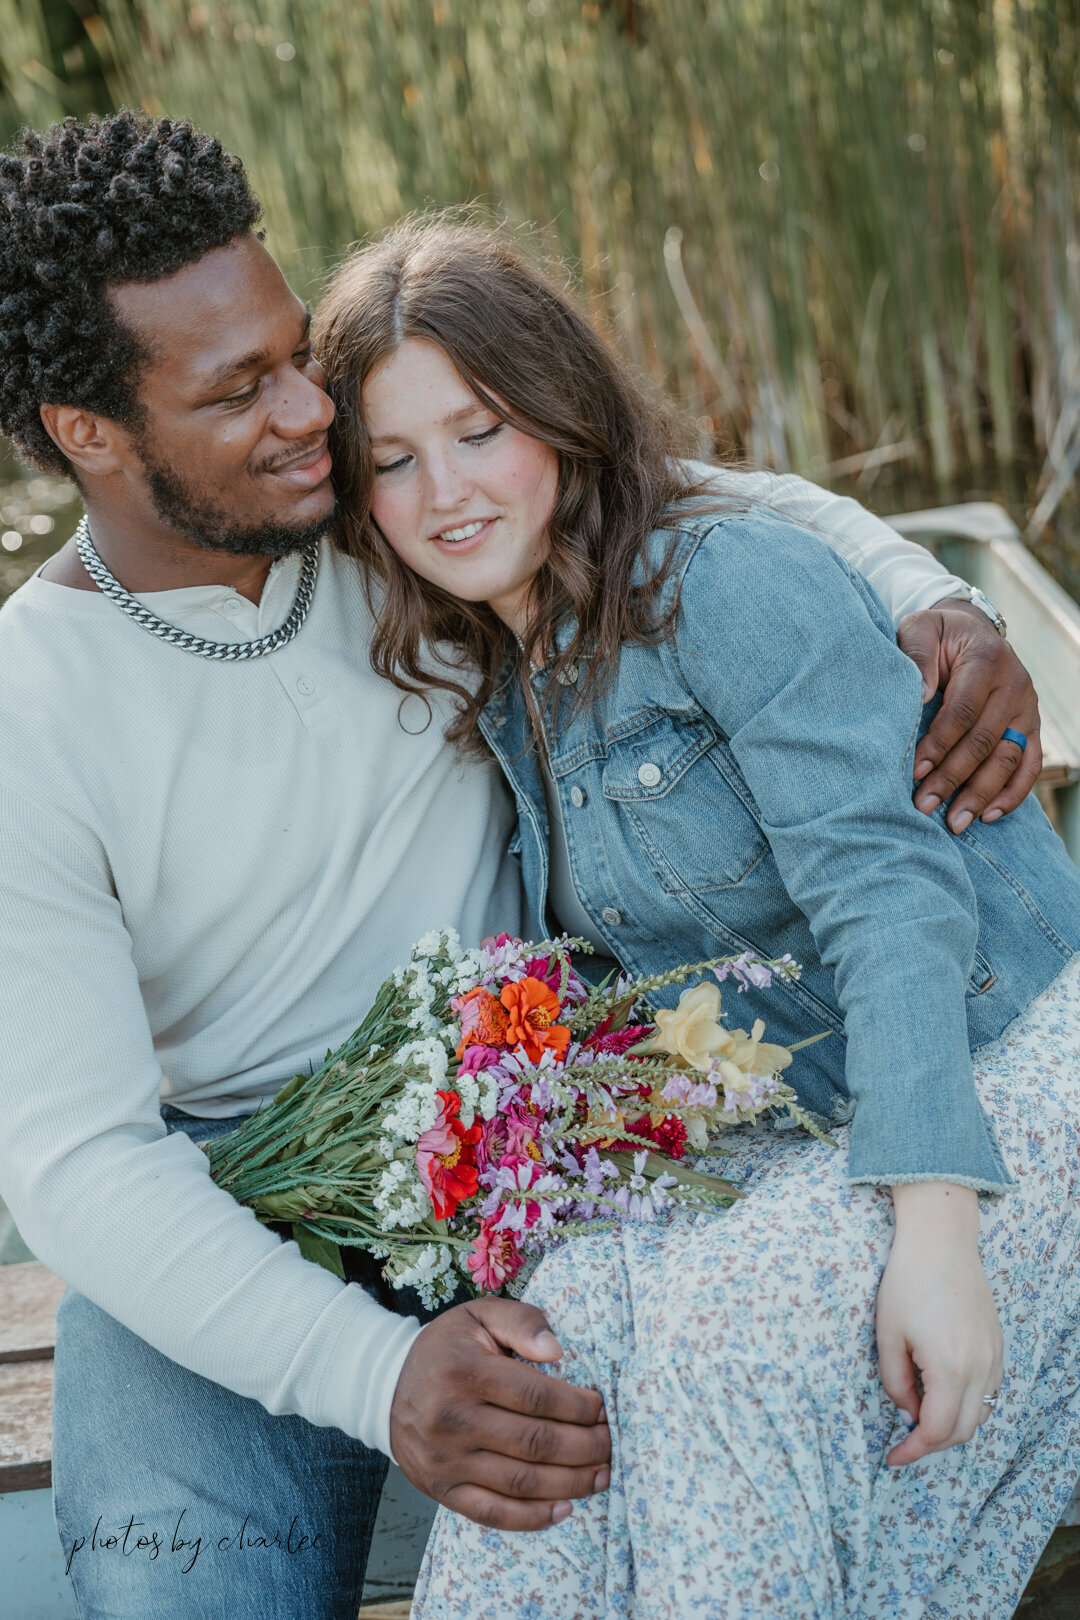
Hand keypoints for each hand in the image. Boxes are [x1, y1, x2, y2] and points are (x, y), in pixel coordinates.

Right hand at [389, 1296, 610, 1529]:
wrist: (386, 1387)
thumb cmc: (446, 1349)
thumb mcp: (478, 1316)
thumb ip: (522, 1322)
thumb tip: (558, 1351)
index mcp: (466, 1371)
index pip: (537, 1397)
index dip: (578, 1407)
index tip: (602, 1408)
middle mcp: (453, 1418)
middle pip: (535, 1443)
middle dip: (585, 1447)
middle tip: (611, 1444)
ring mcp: (446, 1460)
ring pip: (520, 1482)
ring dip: (570, 1484)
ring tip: (601, 1476)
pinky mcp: (442, 1490)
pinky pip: (493, 1513)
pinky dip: (532, 1517)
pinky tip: (564, 1509)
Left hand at [876, 1182, 1002, 1467]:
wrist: (940, 1240)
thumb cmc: (907, 1281)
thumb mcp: (887, 1335)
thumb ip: (895, 1382)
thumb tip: (908, 1411)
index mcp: (950, 1369)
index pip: (935, 1431)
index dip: (912, 1451)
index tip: (892, 1458)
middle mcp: (980, 1368)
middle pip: (962, 1431)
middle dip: (932, 1444)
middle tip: (903, 1442)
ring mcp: (993, 1356)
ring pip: (980, 1414)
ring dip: (952, 1425)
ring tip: (920, 1417)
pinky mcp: (997, 1344)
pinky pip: (989, 1391)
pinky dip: (968, 1404)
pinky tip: (943, 1393)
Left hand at [897, 599, 1041, 832]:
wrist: (970, 632)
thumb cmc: (938, 635)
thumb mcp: (921, 629)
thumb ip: (917, 654)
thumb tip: (920, 693)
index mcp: (987, 661)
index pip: (963, 711)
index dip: (939, 744)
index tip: (914, 772)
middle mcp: (1014, 686)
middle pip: (985, 741)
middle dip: (953, 777)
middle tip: (924, 806)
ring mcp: (1026, 709)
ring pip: (1008, 758)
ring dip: (981, 794)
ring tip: (955, 822)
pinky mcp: (1031, 727)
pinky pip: (1029, 765)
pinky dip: (1012, 794)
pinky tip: (987, 816)